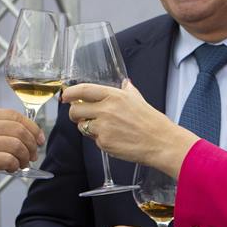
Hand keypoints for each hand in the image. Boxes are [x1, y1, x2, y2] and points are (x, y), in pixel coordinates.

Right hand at [0, 106, 44, 184]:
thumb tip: (27, 136)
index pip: (18, 117)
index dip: (33, 129)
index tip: (39, 140)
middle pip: (20, 131)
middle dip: (32, 145)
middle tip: (32, 155)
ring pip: (17, 145)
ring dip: (24, 157)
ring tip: (21, 164)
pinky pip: (8, 160)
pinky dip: (15, 165)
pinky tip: (11, 168)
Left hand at [61, 81, 196, 177]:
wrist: (161, 142)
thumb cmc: (152, 122)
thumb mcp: (138, 99)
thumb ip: (127, 90)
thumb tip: (124, 83)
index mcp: (113, 96)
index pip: (83, 90)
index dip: (70, 93)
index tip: (65, 96)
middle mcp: (106, 110)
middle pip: (75, 110)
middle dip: (74, 114)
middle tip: (80, 115)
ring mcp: (103, 127)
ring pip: (82, 126)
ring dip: (86, 127)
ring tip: (103, 128)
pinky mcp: (104, 143)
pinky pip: (93, 140)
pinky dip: (100, 140)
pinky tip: (114, 139)